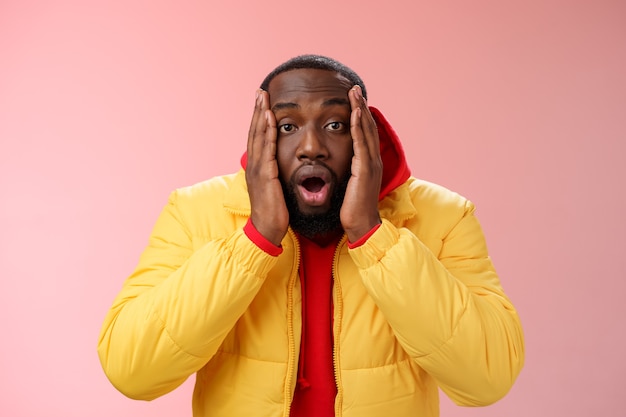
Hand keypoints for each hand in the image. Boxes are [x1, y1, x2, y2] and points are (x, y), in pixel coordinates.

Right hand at [245, 90, 288, 245]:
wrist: (267, 231)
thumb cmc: (274, 213)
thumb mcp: (274, 189)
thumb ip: (275, 175)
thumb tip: (280, 168)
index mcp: (257, 168)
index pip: (258, 138)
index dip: (259, 119)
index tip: (262, 102)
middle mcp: (254, 165)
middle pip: (254, 132)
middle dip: (257, 111)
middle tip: (260, 91)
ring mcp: (257, 169)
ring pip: (258, 137)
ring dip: (260, 115)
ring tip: (263, 98)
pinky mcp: (264, 175)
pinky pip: (266, 148)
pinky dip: (267, 132)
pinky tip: (270, 119)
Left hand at [341, 85, 382, 241]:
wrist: (361, 226)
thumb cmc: (352, 209)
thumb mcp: (349, 184)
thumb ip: (348, 171)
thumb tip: (340, 164)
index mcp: (368, 163)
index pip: (365, 133)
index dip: (360, 115)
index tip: (353, 99)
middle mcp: (372, 160)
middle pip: (368, 127)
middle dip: (362, 106)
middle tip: (355, 88)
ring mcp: (370, 164)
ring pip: (366, 131)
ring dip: (361, 109)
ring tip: (355, 93)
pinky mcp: (365, 170)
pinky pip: (362, 143)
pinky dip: (359, 126)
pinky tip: (356, 112)